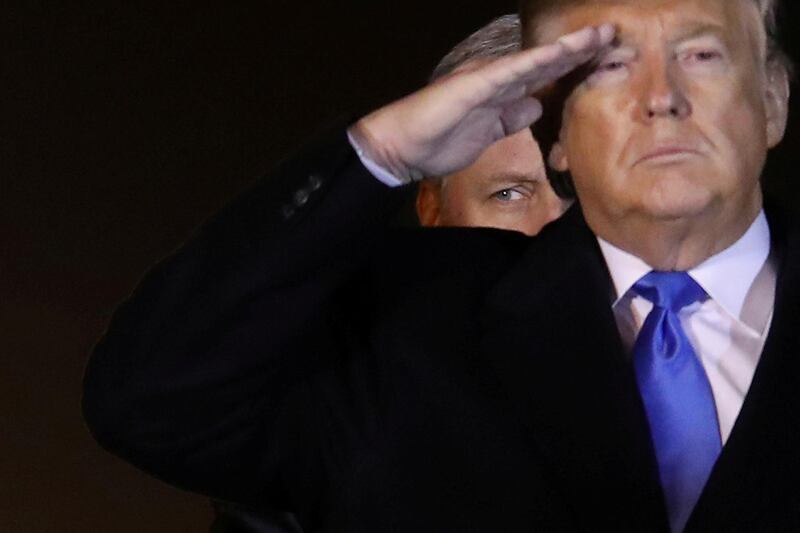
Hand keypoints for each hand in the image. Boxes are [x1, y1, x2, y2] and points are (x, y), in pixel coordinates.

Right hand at [348, 24, 614, 181]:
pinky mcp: (473, 85)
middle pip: (546, 62)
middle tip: (612, 38)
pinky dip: (536, 62)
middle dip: (579, 51)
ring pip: (534, 60)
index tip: (604, 62)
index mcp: (500, 91)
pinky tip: (560, 52)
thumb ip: (512, 118)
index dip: (574, 67)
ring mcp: (485, 78)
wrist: (402, 147)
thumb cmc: (439, 142)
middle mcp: (496, 78)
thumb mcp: (488, 133)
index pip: (544, 76)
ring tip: (598, 36)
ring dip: (567, 49)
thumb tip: (536, 106)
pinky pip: (511, 71)